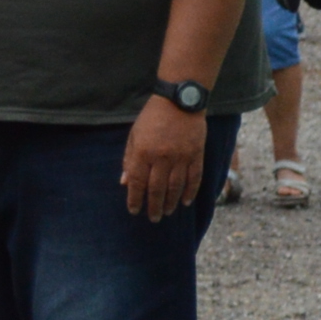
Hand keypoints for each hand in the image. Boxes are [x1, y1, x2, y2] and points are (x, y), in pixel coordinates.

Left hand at [124, 97, 207, 217]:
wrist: (180, 101)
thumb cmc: (153, 117)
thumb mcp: (134, 135)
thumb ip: (129, 159)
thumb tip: (124, 182)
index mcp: (143, 152)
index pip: (137, 182)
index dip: (135, 199)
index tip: (134, 210)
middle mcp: (161, 158)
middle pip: (157, 189)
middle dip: (153, 206)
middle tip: (153, 218)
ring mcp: (181, 157)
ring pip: (176, 187)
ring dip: (170, 202)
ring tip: (167, 212)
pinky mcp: (196, 155)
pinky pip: (194, 178)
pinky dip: (190, 192)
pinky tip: (186, 202)